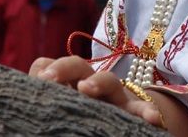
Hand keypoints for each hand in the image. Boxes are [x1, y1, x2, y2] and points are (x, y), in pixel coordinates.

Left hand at [31, 56, 165, 127]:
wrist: (117, 121)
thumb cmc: (80, 111)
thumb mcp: (62, 102)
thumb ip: (48, 95)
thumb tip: (35, 86)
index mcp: (66, 81)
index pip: (49, 66)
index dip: (44, 69)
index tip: (39, 80)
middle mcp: (89, 83)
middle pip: (77, 65)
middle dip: (64, 68)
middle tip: (50, 79)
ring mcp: (113, 95)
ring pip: (108, 80)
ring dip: (98, 82)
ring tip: (86, 89)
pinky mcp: (134, 111)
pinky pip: (142, 108)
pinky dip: (148, 111)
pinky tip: (152, 119)